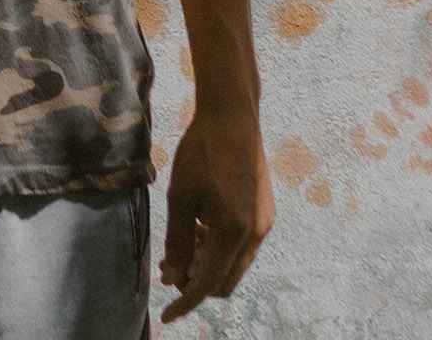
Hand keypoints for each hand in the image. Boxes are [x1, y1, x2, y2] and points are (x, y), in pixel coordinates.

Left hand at [158, 106, 270, 320]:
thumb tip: (174, 278)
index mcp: (233, 232)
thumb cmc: (201, 152)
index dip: (185, 302)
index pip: (207, 284)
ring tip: (183, 241)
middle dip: (196, 282)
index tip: (167, 315)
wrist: (233, 116)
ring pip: (234, 264)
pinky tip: (202, 226)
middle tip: (170, 267)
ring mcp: (264, 223)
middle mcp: (255, 234)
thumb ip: (179, 242)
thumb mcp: (181, 198)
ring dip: (208, 263)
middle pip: (225, 281)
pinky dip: (221, 247)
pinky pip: (243, 245)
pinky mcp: (264, 211)